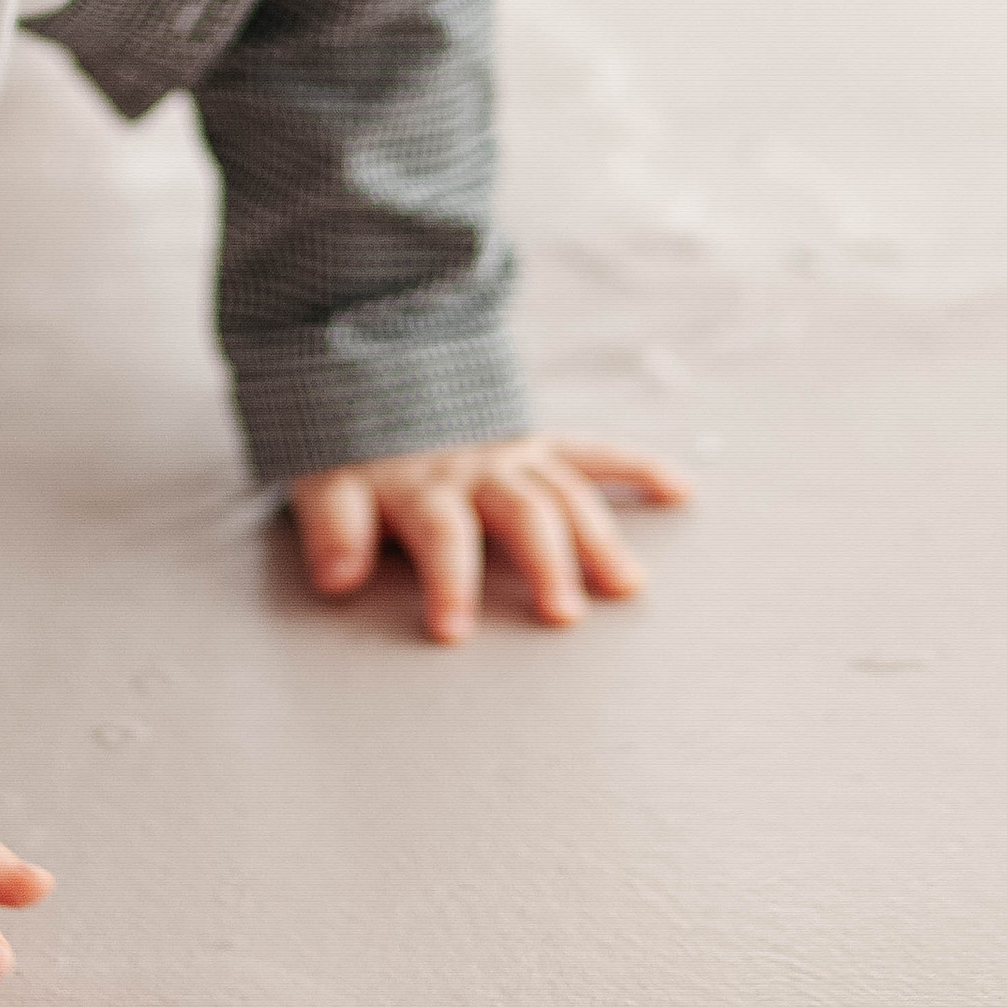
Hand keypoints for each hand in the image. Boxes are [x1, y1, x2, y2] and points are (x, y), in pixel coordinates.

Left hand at [289, 433, 692, 643]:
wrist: (370, 373)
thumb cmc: (353, 453)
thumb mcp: (327, 484)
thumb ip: (334, 528)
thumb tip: (337, 580)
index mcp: (423, 488)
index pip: (441, 537)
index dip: (447, 582)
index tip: (454, 633)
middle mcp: (477, 472)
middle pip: (520, 515)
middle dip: (543, 564)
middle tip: (564, 616)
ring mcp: (513, 457)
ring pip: (565, 494)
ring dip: (598, 536)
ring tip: (625, 584)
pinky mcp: (538, 446)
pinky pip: (592, 452)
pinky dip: (637, 466)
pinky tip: (679, 490)